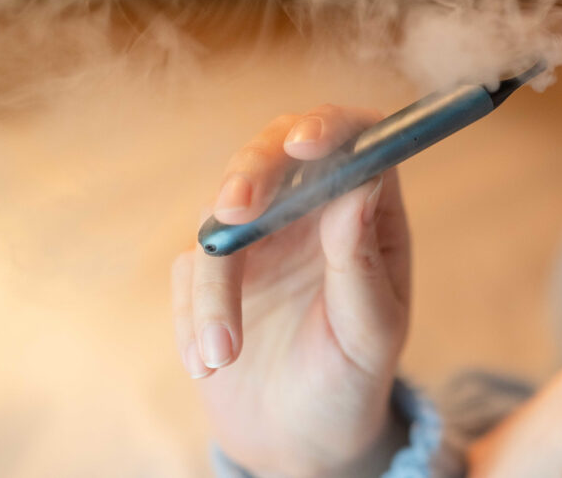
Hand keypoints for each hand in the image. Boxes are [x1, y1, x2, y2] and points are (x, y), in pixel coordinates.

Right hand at [171, 105, 411, 477]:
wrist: (299, 436)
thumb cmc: (351, 378)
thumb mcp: (370, 331)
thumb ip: (360, 259)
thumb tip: (361, 183)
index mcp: (367, 211)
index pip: (356, 138)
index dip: (330, 126)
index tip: (305, 143)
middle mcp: (313, 208)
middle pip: (275, 150)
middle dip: (250, 173)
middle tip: (232, 210)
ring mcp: (259, 233)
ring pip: (220, 215)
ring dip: (217, 287)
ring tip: (225, 352)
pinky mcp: (213, 267)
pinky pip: (191, 271)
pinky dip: (197, 316)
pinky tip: (211, 362)